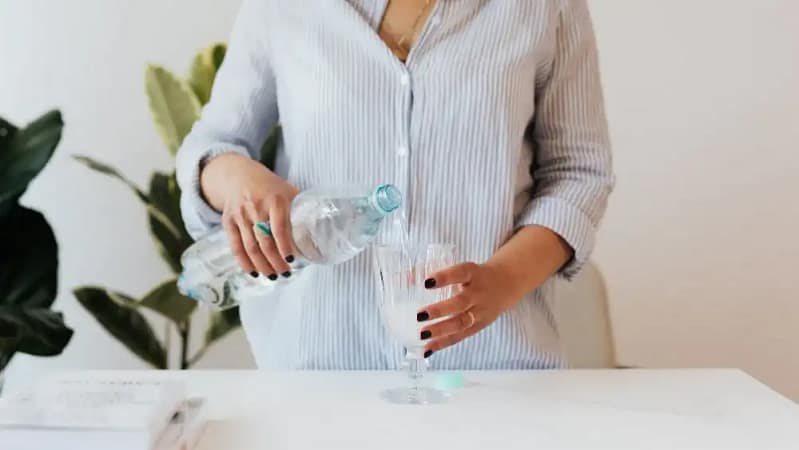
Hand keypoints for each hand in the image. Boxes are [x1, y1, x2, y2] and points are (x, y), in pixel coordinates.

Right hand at [200, 153, 298, 278]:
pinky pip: (236, 247)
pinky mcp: (228, 222)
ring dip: (262, 266)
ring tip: (273, 276)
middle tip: (286, 273)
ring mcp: (240, 215)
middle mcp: (255, 207)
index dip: (285, 247)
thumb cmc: (270, 188)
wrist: (239, 176)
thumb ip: (301, 209)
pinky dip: (245, 263)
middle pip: (264, 241)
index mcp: (274, 200)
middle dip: (275, 261)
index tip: (292, 261)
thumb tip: (321, 233)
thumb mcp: (288, 192)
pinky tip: (254, 273)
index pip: (279, 227)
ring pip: (250, 247)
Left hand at [416, 262, 524, 356]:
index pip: (460, 273)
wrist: (506, 283)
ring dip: (440, 330)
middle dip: (440, 310)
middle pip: (460, 303)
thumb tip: (406, 278)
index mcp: (473, 273)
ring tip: (422, 334)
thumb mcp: (463, 269)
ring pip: (461, 323)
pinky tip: (427, 349)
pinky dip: (443, 343)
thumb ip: (436, 273)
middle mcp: (478, 293)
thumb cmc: (475, 275)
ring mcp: (480, 311)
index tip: (426, 282)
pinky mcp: (479, 325)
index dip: (444, 278)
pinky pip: (460, 336)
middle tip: (419, 315)